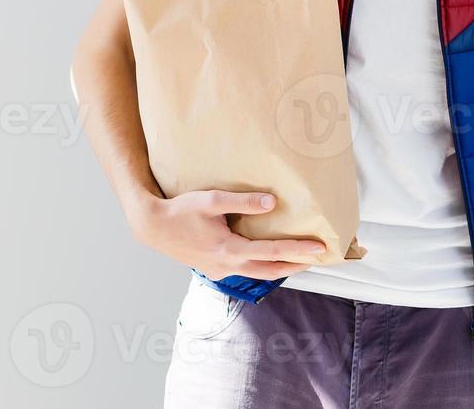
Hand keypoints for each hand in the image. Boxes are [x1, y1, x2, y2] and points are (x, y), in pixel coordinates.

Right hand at [132, 189, 326, 280]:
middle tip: (318, 259)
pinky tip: (267, 258)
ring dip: (279, 267)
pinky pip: (243, 270)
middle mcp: (227, 265)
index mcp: (229, 249)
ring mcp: (219, 271)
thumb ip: (243, 202)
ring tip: (299, 260)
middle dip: (296, 265)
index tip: (319, 249)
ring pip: (257, 273)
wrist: (153, 228)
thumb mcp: (212, 200)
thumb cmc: (181, 211)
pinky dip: (261, 266)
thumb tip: (272, 203)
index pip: (272, 251)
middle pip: (270, 270)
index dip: (298, 250)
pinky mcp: (214, 269)